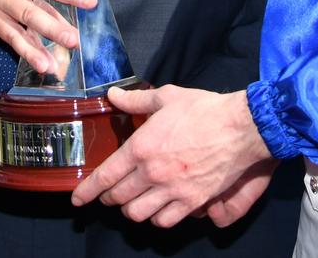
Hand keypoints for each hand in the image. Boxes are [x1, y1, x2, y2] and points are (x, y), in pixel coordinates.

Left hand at [71, 84, 273, 226]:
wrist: (239, 127)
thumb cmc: (202, 109)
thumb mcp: (166, 96)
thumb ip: (136, 99)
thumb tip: (113, 95)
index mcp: (141, 147)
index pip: (105, 177)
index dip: (87, 191)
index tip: (77, 199)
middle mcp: (152, 173)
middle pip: (118, 198)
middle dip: (109, 198)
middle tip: (110, 194)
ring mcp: (172, 190)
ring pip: (138, 214)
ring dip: (131, 209)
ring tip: (132, 200)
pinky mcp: (192, 202)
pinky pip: (164, 221)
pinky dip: (156, 217)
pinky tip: (157, 208)